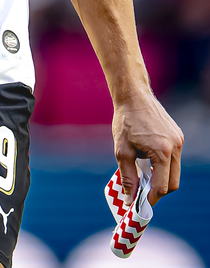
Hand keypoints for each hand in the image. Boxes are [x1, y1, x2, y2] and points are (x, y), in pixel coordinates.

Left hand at [112, 90, 183, 205]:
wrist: (133, 95)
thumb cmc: (125, 121)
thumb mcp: (122, 151)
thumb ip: (127, 177)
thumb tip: (129, 200)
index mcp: (162, 152)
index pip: (162, 186)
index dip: (151, 199)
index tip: (140, 205)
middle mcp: (175, 147)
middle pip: (173, 182)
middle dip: (158, 191)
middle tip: (142, 194)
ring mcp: (178, 140)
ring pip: (175, 170)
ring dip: (161, 177)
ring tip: (143, 176)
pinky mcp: (177, 135)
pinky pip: (174, 157)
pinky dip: (163, 164)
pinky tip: (148, 160)